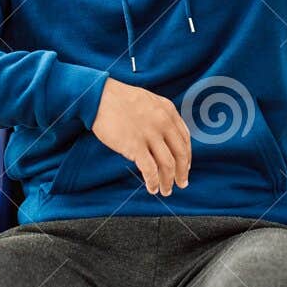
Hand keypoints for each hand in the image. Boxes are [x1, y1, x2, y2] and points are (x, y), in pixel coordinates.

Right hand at [90, 77, 190, 196]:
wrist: (99, 96)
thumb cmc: (120, 99)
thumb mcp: (149, 101)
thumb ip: (162, 116)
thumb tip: (167, 138)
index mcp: (168, 111)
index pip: (185, 138)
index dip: (187, 156)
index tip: (185, 166)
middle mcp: (163, 123)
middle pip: (180, 153)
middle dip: (182, 172)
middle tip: (182, 183)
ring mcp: (150, 135)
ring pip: (168, 164)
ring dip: (168, 181)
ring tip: (166, 190)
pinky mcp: (135, 146)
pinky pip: (150, 169)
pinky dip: (153, 181)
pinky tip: (152, 188)